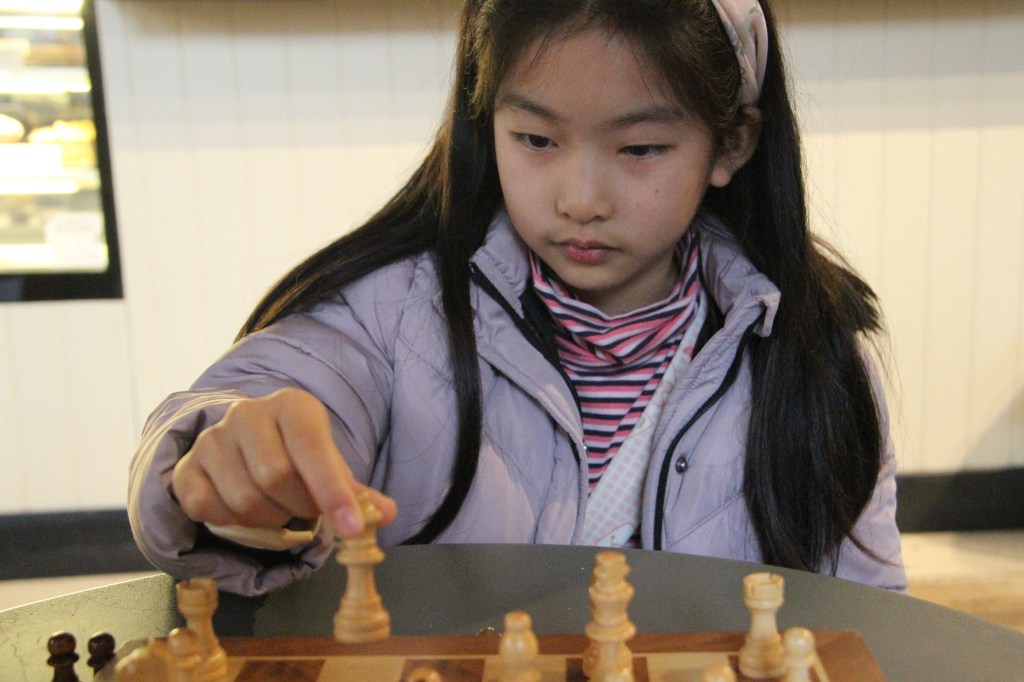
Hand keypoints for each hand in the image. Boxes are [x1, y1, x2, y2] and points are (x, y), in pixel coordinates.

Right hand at [170, 387, 395, 537]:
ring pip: (243, 499)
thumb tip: (385, 514)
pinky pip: (208, 509)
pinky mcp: (187, 467)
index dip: (332, 490)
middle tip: (305, 507)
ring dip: (268, 517)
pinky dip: (232, 522)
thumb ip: (356, 492)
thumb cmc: (297, 454)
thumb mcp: (330, 464)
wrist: (246, 442)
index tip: (351, 527)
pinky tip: (245, 508)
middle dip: (298, 505)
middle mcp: (247, 413)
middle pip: (274, 477)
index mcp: (292, 405)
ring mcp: (212, 439)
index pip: (312, 447)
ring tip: (277, 504)